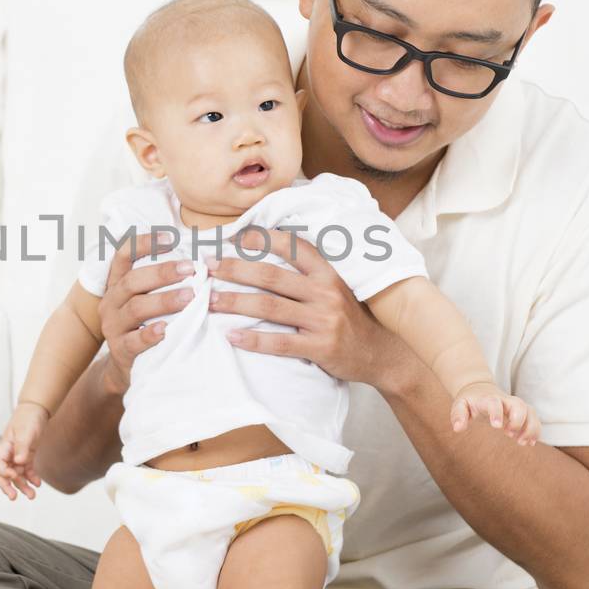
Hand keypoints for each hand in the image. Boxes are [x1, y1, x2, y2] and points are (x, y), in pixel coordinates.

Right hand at [0, 401, 48, 500]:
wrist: (37, 410)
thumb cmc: (28, 417)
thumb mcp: (26, 431)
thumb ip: (22, 447)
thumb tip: (18, 461)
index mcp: (5, 446)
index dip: (3, 472)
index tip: (14, 476)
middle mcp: (9, 453)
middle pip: (4, 473)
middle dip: (7, 486)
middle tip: (13, 497)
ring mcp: (18, 455)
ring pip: (17, 475)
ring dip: (22, 486)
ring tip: (31, 496)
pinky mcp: (27, 456)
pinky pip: (27, 471)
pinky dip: (31, 478)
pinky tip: (37, 484)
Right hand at [99, 229, 195, 397]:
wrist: (126, 367)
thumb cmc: (144, 325)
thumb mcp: (145, 299)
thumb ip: (160, 280)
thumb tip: (198, 255)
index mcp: (117, 283)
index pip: (123, 255)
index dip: (144, 242)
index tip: (171, 236)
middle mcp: (111, 301)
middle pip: (132, 280)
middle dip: (163, 272)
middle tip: (192, 269)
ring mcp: (113, 326)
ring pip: (135, 308)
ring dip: (164, 300)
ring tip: (190, 296)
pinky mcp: (121, 350)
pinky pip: (134, 341)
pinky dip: (150, 334)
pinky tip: (166, 329)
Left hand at [205, 227, 410, 393]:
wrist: (379, 353)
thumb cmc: (349, 318)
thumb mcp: (336, 287)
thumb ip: (308, 272)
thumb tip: (270, 251)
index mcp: (328, 273)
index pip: (292, 246)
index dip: (262, 238)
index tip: (233, 236)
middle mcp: (325, 292)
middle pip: (272, 276)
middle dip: (236, 269)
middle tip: (209, 266)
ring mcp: (323, 320)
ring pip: (270, 307)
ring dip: (236, 302)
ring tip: (211, 301)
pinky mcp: (320, 347)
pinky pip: (280, 343)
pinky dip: (253, 339)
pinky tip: (232, 336)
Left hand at [450, 383, 539, 445]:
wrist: (479, 389)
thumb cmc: (469, 400)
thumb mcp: (459, 405)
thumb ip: (458, 415)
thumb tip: (458, 428)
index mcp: (488, 399)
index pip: (494, 402)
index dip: (497, 413)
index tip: (497, 427)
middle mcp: (505, 400)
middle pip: (519, 405)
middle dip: (518, 421)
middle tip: (510, 435)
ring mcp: (515, 405)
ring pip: (530, 412)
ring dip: (530, 428)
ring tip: (522, 442)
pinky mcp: (522, 412)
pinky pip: (534, 419)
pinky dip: (536, 430)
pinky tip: (530, 442)